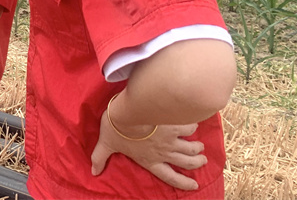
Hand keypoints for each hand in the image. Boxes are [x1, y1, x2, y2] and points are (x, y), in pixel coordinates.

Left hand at [90, 108, 206, 190]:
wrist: (128, 111)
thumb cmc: (117, 128)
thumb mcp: (106, 144)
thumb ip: (100, 157)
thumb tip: (93, 172)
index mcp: (150, 160)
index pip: (170, 176)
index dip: (183, 183)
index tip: (194, 185)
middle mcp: (164, 152)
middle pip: (186, 162)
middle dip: (197, 162)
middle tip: (203, 159)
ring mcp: (172, 139)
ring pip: (192, 147)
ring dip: (197, 148)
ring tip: (201, 146)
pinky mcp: (175, 124)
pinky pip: (189, 126)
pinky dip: (192, 125)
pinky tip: (193, 122)